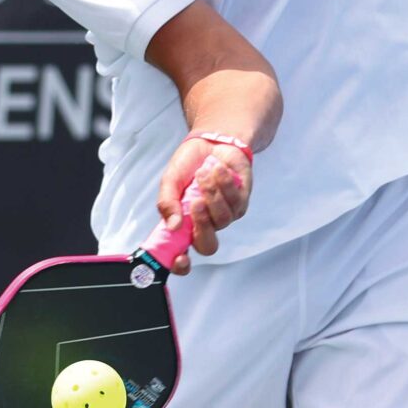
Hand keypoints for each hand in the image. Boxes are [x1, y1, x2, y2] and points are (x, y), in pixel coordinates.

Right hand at [155, 137, 251, 274]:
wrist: (211, 142)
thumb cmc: (188, 164)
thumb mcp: (170, 181)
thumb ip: (166, 203)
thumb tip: (173, 226)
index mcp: (184, 226)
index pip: (182, 256)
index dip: (180, 265)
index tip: (179, 258)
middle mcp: (205, 225)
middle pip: (208, 247)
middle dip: (203, 226)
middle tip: (195, 203)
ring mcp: (225, 216)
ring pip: (223, 219)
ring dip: (212, 194)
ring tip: (203, 173)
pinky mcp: (241, 202)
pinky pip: (235, 201)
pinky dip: (224, 182)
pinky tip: (217, 168)